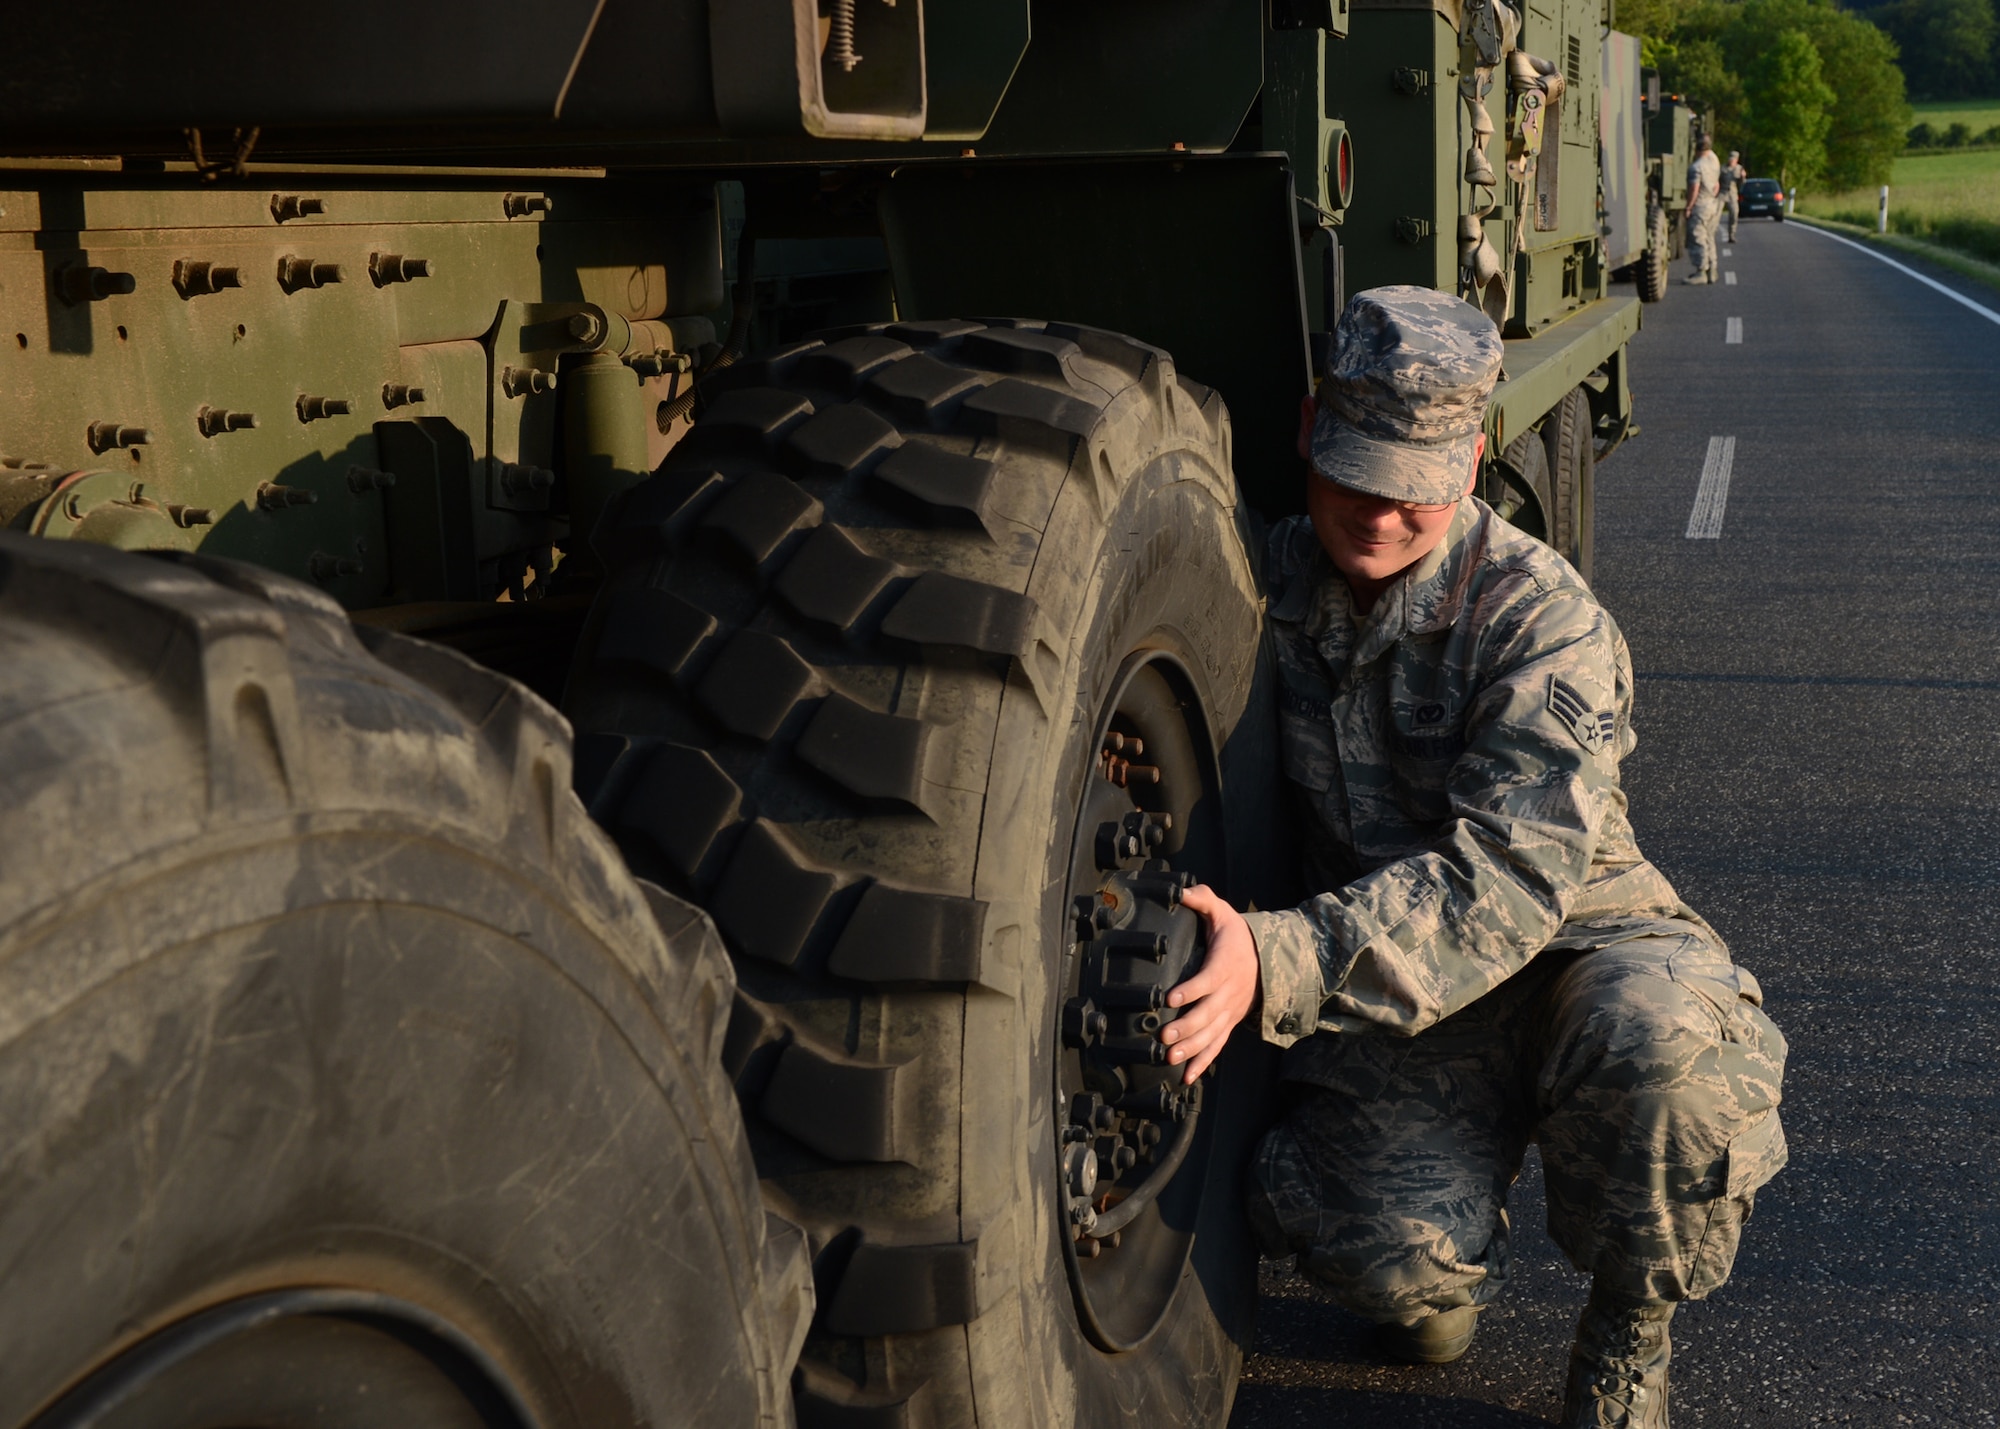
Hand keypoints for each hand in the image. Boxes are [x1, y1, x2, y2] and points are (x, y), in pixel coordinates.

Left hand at [1161, 885, 1260, 1084]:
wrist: (1267, 959)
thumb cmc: (1238, 935)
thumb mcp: (1223, 912)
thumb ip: (1203, 899)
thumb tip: (1182, 891)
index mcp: (1224, 966)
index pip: (1207, 979)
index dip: (1190, 989)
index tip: (1171, 996)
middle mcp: (1228, 994)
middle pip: (1208, 1014)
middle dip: (1186, 1027)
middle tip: (1164, 1037)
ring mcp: (1230, 1012)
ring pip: (1211, 1034)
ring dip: (1191, 1049)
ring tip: (1170, 1059)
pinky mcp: (1229, 1023)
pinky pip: (1217, 1046)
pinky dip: (1203, 1062)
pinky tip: (1187, 1077)